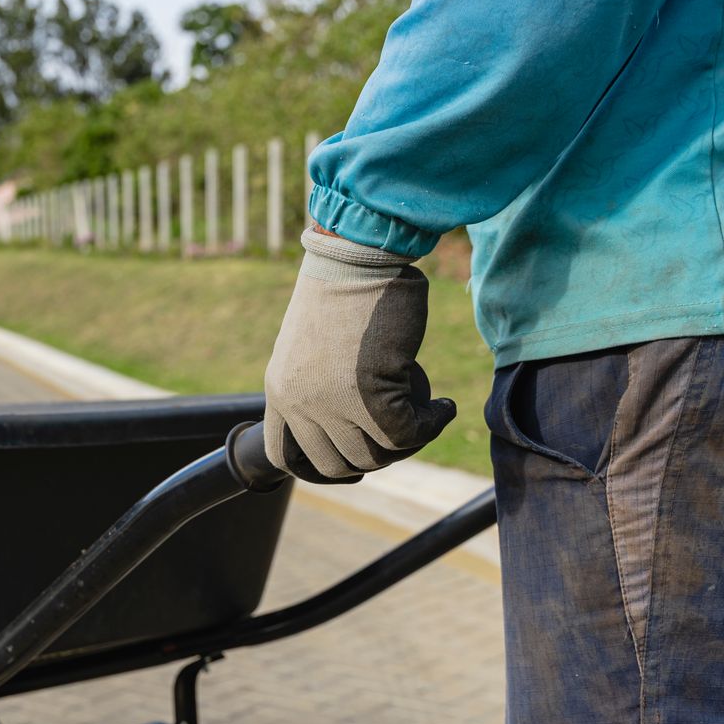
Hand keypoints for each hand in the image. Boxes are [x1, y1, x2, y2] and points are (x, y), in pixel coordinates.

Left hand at [263, 228, 455, 481]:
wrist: (360, 255)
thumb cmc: (346, 290)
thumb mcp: (313, 347)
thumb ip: (320, 387)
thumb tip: (353, 427)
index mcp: (278, 391)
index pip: (283, 457)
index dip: (320, 468)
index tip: (353, 463)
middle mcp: (297, 403)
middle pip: (337, 464)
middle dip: (375, 456)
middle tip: (402, 432)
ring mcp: (329, 403)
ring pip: (374, 455)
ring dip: (408, 441)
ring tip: (426, 413)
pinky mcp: (369, 396)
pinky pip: (406, 435)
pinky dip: (432, 424)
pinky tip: (444, 407)